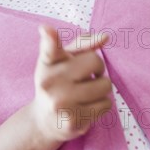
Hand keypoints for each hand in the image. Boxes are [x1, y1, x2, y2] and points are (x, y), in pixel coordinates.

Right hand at [32, 25, 111, 142]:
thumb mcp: (64, 60)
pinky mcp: (73, 121)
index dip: (49, 37)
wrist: (44, 120)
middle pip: (96, 62)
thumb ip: (82, 44)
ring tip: (85, 94)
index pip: (49, 48)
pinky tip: (86, 107)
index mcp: (47, 63)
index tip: (46, 29)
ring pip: (105, 86)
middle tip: (85, 77)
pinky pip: (106, 105)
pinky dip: (102, 105)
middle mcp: (50, 82)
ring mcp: (61, 102)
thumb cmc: (59, 82)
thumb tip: (104, 37)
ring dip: (101, 89)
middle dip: (97, 68)